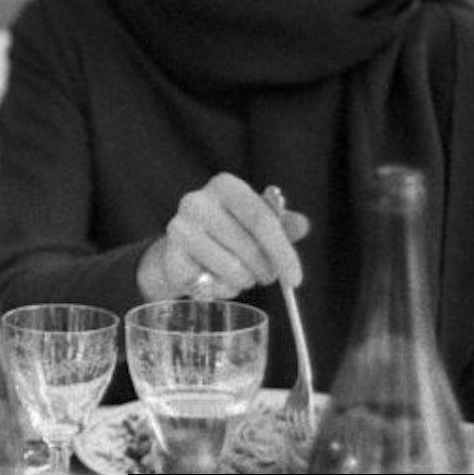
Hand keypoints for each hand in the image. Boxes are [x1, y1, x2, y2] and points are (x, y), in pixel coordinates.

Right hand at [136, 173, 310, 301]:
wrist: (179, 251)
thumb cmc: (224, 233)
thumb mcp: (255, 224)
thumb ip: (281, 224)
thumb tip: (303, 225)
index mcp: (225, 186)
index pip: (263, 220)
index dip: (283, 252)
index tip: (295, 280)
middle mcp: (198, 200)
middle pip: (250, 248)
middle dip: (266, 271)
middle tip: (266, 277)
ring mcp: (180, 228)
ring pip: (232, 269)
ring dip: (243, 280)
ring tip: (238, 274)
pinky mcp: (171, 256)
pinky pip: (210, 284)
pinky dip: (221, 288)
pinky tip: (216, 279)